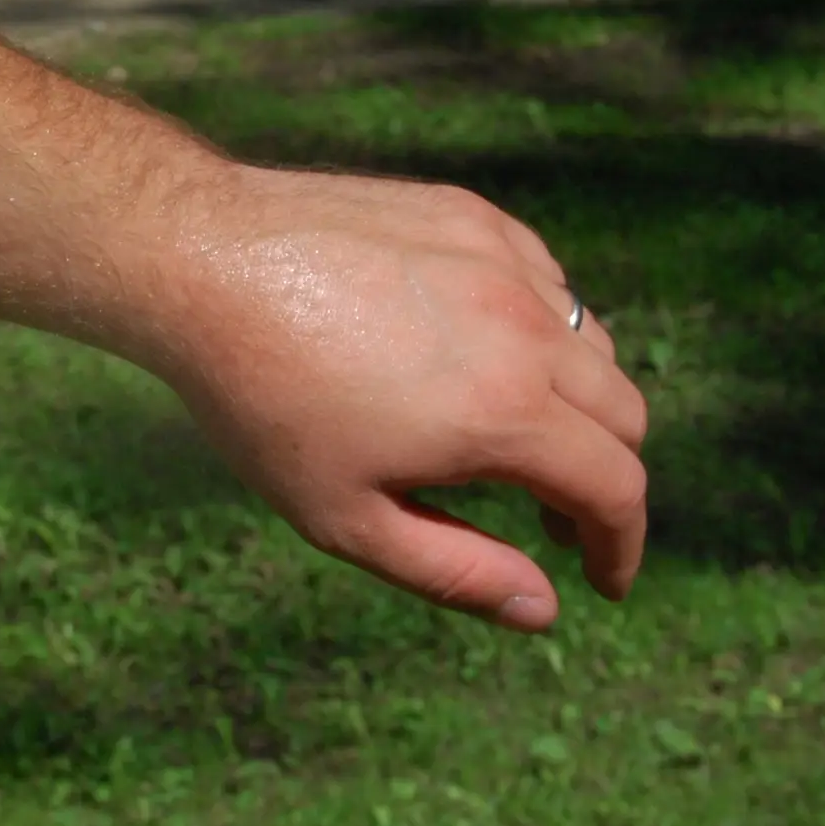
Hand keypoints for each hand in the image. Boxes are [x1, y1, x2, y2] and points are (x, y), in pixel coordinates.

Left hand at [154, 164, 646, 631]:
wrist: (201, 265)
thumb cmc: (263, 403)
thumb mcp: (346, 517)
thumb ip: (454, 571)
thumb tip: (544, 609)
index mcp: (503, 412)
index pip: (616, 487)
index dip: (621, 546)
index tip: (601, 581)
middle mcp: (526, 328)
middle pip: (622, 413)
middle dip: (604, 478)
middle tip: (550, 519)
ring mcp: (502, 261)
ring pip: (591, 342)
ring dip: (576, 402)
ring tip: (509, 438)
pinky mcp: (471, 216)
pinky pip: (543, 279)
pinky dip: (540, 327)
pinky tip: (477, 352)